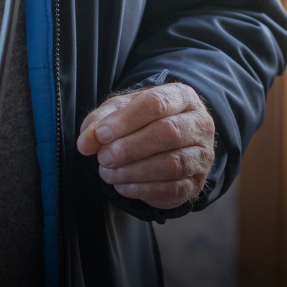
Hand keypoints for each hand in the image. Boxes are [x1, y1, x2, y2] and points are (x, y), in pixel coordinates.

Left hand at [76, 82, 214, 209]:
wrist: (166, 142)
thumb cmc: (141, 121)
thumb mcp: (118, 112)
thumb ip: (99, 123)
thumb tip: (85, 143)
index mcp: (182, 97)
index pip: (156, 103)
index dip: (126, 120)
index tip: (101, 134)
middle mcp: (199, 124)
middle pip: (167, 132)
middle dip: (129, 148)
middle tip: (103, 158)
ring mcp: (202, 155)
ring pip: (171, 164)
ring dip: (133, 171)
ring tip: (107, 173)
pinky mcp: (196, 183)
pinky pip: (171, 188)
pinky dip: (141, 189)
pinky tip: (122, 186)